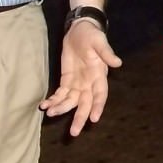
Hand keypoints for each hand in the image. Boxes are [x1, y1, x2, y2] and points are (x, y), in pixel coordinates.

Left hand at [39, 20, 122, 135]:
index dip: (98, 106)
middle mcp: (89, 84)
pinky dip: (53, 101)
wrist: (79, 29)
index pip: (100, 95)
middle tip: (74, 132)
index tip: (94, 119)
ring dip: (62, 109)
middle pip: (85, 104)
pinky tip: (45, 106)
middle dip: (79, 118)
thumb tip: (118, 63)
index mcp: (99, 75)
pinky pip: (60, 94)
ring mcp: (77, 84)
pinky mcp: (66, 81)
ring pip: (70, 101)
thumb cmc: (92, 35)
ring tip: (51, 114)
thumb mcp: (99, 42)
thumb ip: (106, 53)